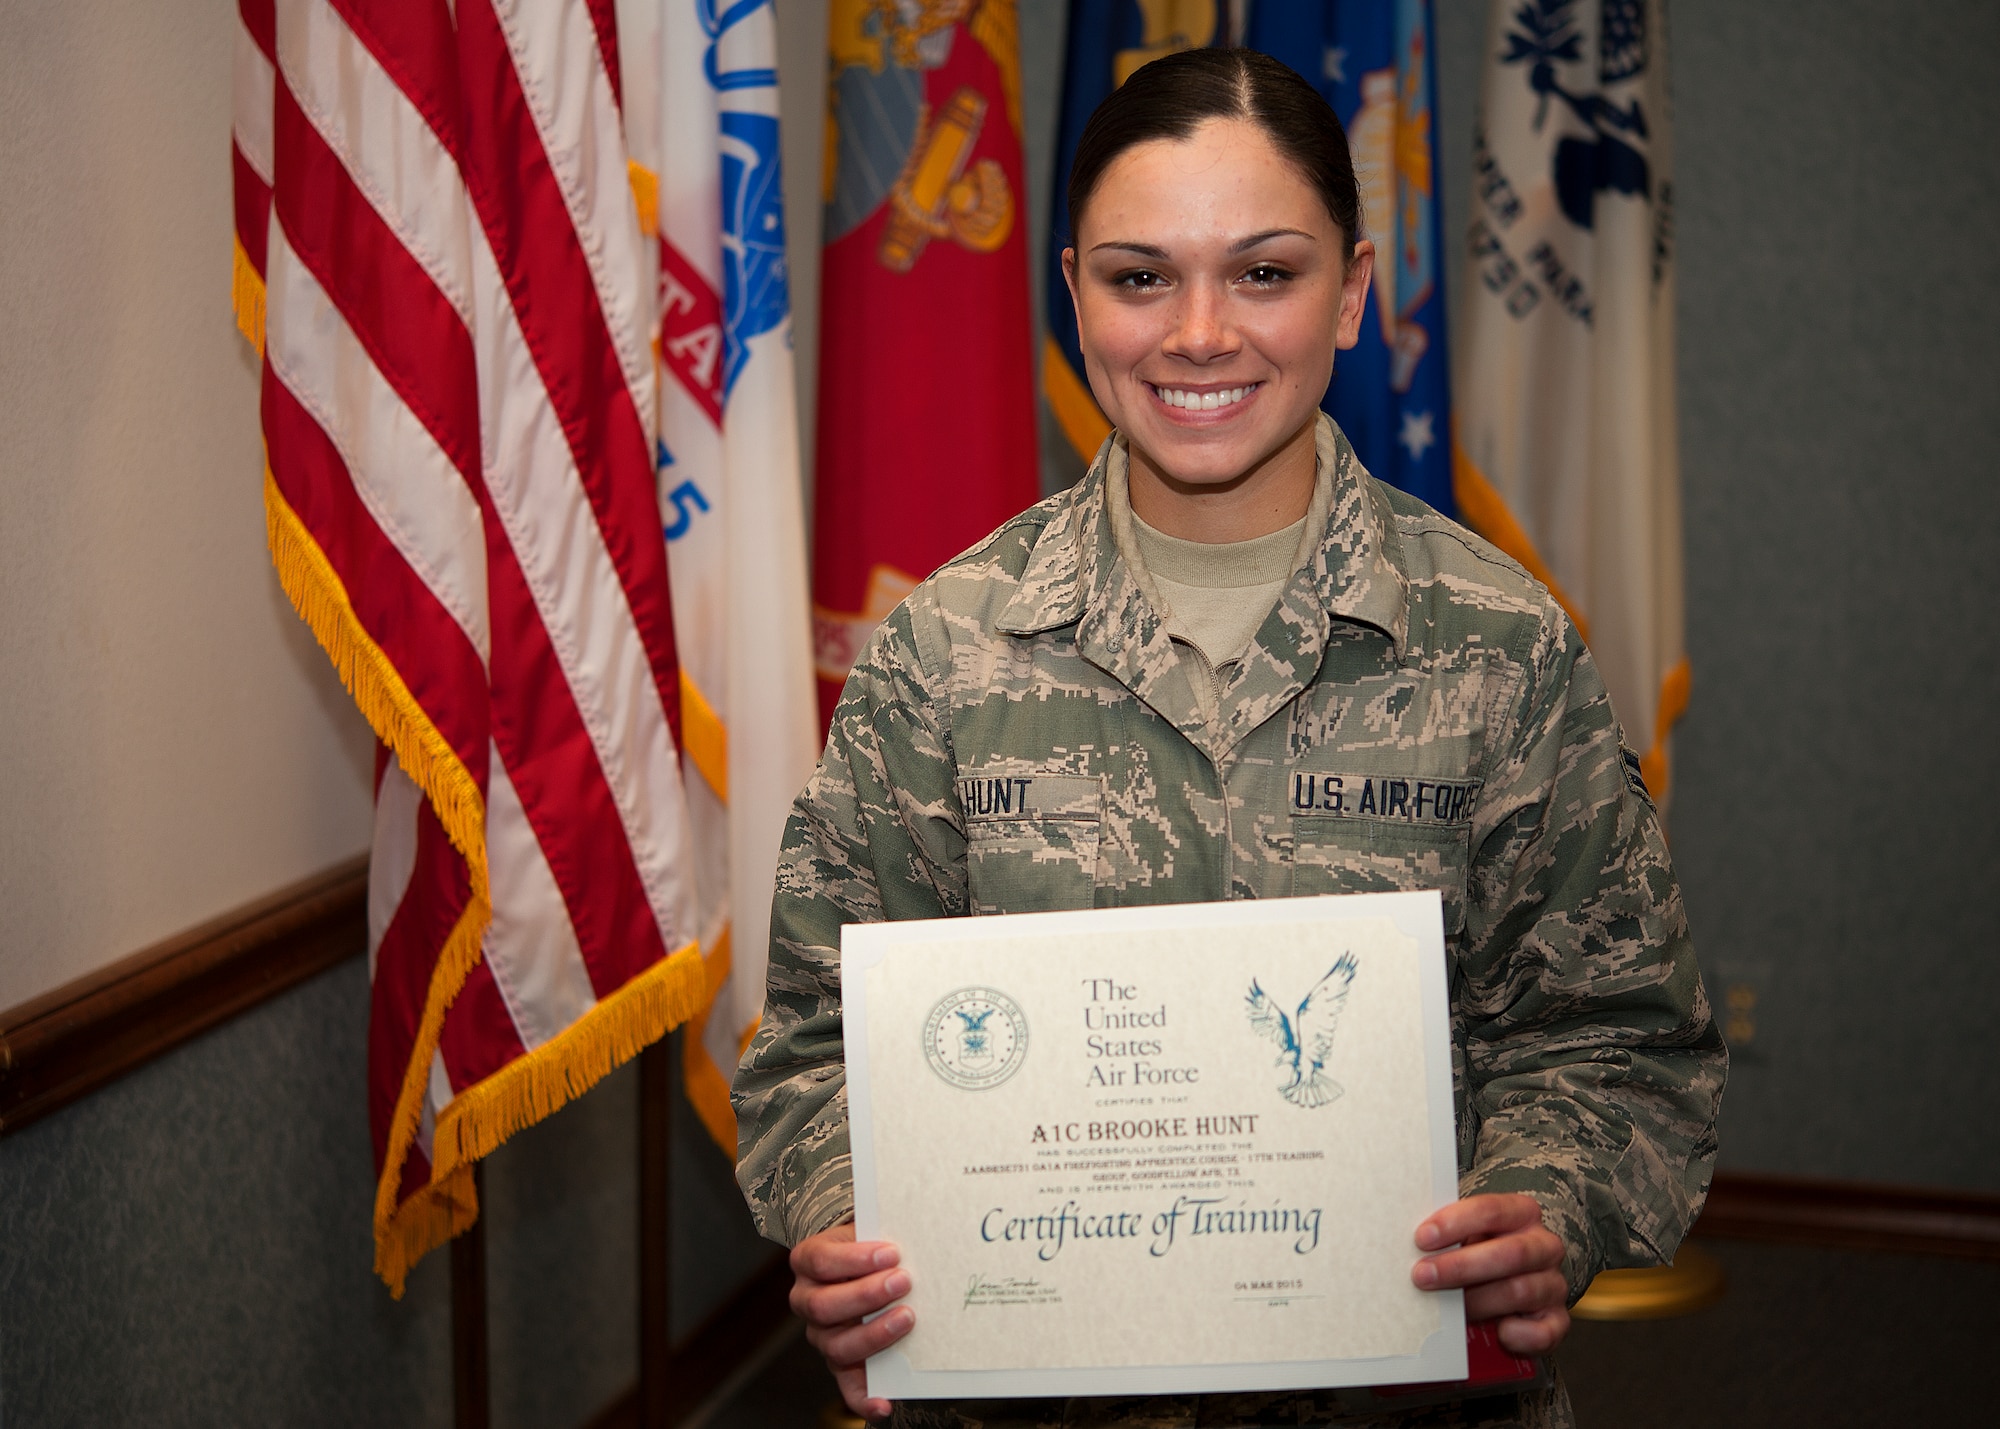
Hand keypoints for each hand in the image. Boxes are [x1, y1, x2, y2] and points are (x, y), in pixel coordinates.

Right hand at [789, 1219, 912, 1421]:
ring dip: (874, 1335)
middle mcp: (807, 1301)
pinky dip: (864, 1400)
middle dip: (866, 1295)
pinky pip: (847, 1387)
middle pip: (824, 1306)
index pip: (820, 1260)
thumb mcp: (867, 1228)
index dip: (854, 1259)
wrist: (864, 1263)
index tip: (892, 1253)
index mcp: (808, 1262)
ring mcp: (822, 1336)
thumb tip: (917, 1231)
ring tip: (908, 1318)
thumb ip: (881, 1230)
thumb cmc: (869, 1244)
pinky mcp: (841, 1365)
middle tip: (904, 1282)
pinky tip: (884, 1404)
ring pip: (837, 1346)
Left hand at [1411, 1193, 1569, 1354]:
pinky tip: (1496, 1332)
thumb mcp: (1467, 1235)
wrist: (1514, 1279)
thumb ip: (1448, 1236)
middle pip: (1510, 1253)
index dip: (1455, 1223)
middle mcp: (1544, 1246)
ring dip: (1478, 1301)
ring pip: (1521, 1290)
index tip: (1421, 1238)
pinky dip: (1518, 1334)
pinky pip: (1544, 1331)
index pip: (1492, 1210)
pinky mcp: (1557, 1320)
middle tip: (1422, 1276)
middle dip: (1461, 1266)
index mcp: (1521, 1213)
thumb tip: (1406, 1246)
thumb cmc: (1480, 1251)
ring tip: (1446, 1311)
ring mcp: (1553, 1283)